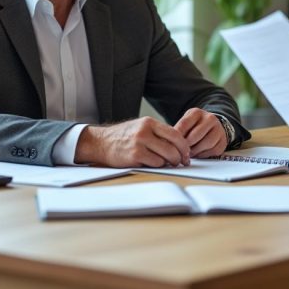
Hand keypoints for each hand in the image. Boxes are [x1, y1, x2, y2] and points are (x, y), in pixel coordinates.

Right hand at [75, 117, 189, 167]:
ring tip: (168, 164)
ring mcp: (139, 143)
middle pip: (173, 146)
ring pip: (166, 156)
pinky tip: (154, 164)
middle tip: (181, 162)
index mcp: (149, 122)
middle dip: (180, 156)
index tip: (186, 153)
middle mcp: (145, 131)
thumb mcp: (141, 127)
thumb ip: (158, 133)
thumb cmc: (123, 137)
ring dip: (169, 163)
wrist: (101, 142)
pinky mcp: (134, 156)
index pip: (175, 133)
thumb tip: (178, 144)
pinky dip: (158, 166)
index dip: (184, 145)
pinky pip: (155, 163)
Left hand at [174, 108, 226, 157]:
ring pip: (205, 144)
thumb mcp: (186, 123)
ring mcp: (218, 130)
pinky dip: (203, 155)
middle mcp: (210, 118)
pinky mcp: (223, 142)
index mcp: (197, 113)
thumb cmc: (195, 126)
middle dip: (186, 146)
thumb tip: (169, 142)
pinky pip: (212, 151)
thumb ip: (179, 130)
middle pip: (195, 135)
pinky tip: (198, 153)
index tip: (172, 144)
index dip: (177, 137)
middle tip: (180, 152)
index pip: (184, 124)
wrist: (213, 127)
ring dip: (195, 151)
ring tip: (188, 154)